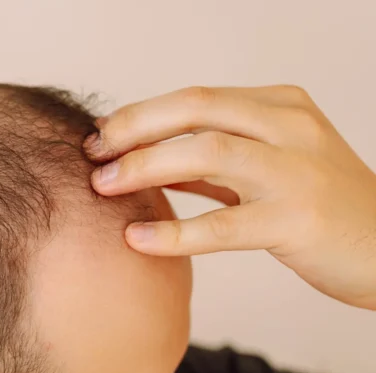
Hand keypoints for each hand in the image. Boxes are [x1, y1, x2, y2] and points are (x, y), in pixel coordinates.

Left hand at [85, 86, 375, 309]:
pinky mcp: (297, 220)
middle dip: (134, 128)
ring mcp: (297, 170)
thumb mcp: (267, 167)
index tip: (100, 134)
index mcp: (280, 106)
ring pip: (207, 151)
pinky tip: (136, 240)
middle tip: (93, 154)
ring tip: (102, 187)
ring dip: (144, 167)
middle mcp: (290, 126)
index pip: (197, 97)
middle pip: (196, 109)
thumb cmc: (316, 208)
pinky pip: (223, 224)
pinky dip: (174, 231)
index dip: (140, 114)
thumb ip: (212, 161)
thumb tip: (141, 159)